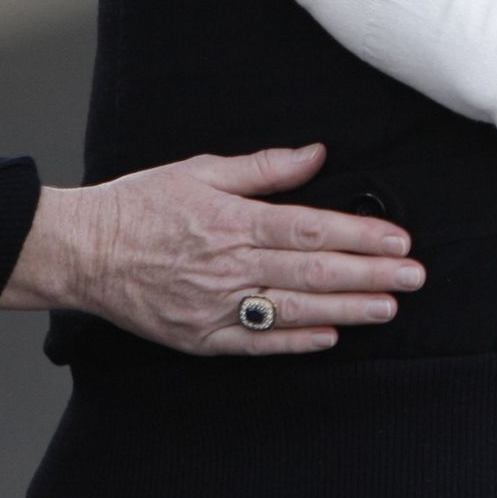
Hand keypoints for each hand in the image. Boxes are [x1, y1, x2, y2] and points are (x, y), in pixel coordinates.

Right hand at [7, 145, 424, 354]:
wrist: (83, 250)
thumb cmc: (143, 203)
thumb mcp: (205, 168)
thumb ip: (266, 166)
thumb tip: (317, 154)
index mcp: (235, 220)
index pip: (312, 228)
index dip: (359, 235)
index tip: (398, 239)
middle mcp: (230, 265)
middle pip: (313, 270)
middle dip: (370, 274)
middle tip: (413, 276)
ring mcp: (215, 306)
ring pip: (293, 308)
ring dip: (345, 308)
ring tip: (387, 307)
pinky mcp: (199, 336)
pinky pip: (256, 343)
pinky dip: (295, 341)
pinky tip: (330, 337)